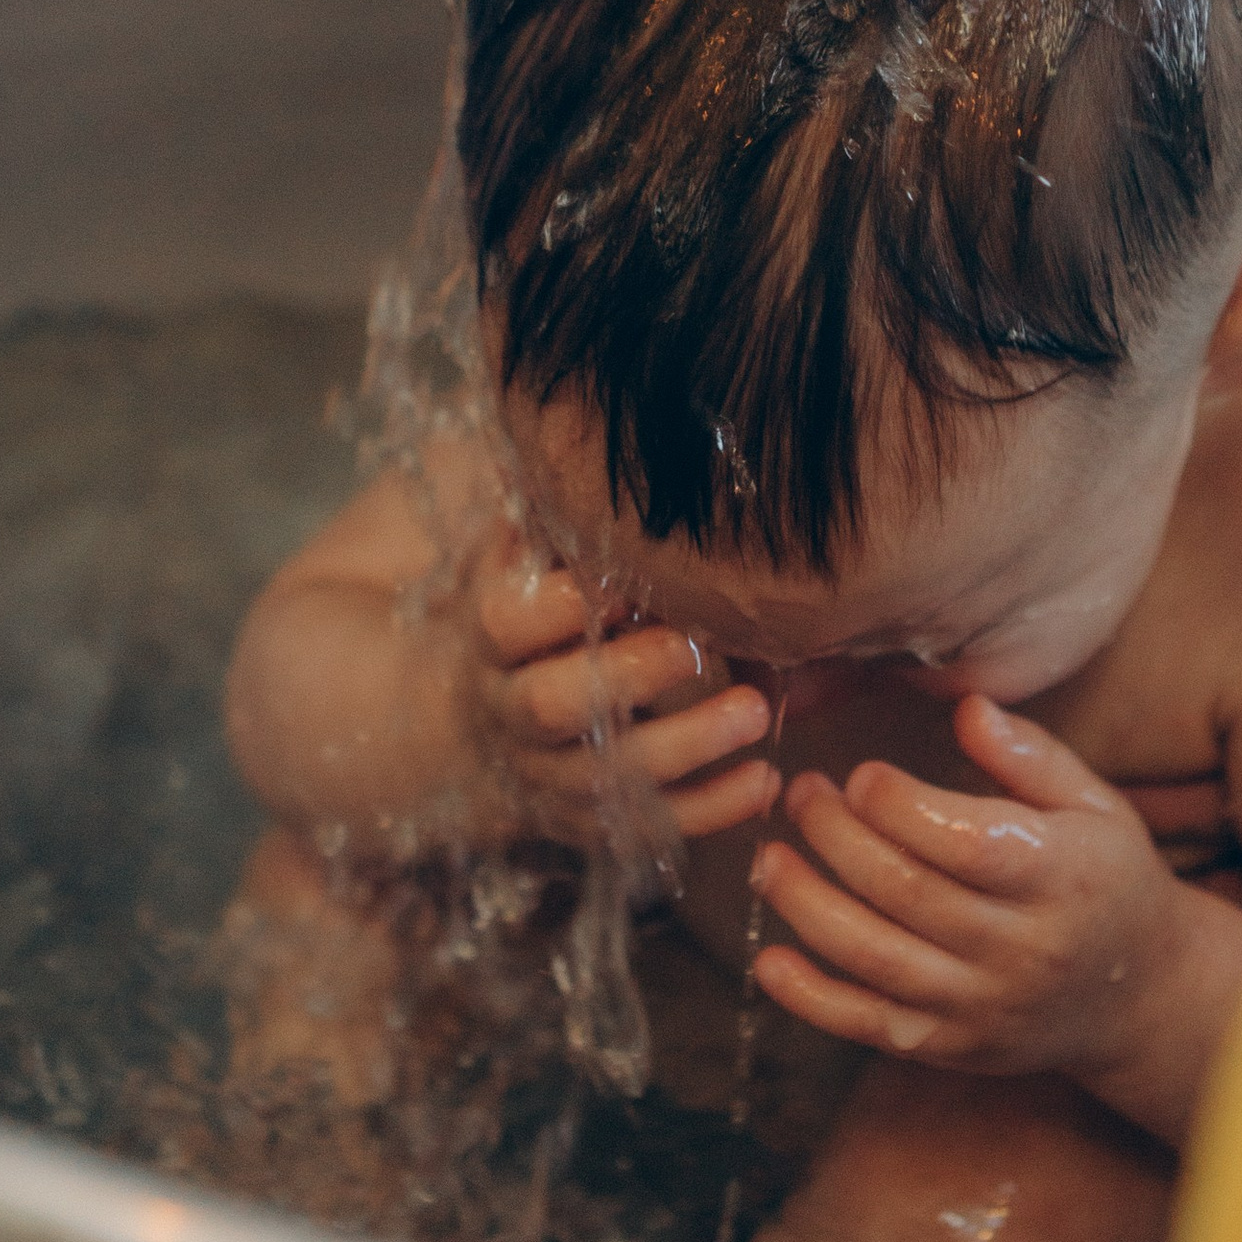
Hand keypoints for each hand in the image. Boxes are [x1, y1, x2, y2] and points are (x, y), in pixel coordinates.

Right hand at [462, 536, 779, 843]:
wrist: (475, 724)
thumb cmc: (530, 617)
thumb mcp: (521, 559)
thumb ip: (550, 513)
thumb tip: (560, 413)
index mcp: (491, 636)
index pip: (508, 622)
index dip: (562, 605)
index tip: (627, 581)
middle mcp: (511, 711)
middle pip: (552, 706)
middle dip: (627, 678)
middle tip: (696, 646)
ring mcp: (549, 776)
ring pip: (611, 778)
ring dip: (686, 747)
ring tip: (755, 712)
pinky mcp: (592, 824)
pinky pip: (652, 829)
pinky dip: (712, 810)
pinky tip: (766, 780)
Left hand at [748, 694, 1179, 1077]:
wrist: (1138, 997)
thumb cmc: (1107, 880)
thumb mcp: (1096, 806)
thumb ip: (1031, 756)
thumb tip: (968, 706)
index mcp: (1060, 877)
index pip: (965, 844)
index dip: (899, 806)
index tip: (861, 773)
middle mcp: (1020, 948)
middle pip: (906, 893)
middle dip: (837, 837)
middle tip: (802, 795)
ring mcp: (982, 1006)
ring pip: (875, 958)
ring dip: (808, 906)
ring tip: (769, 860)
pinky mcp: (951, 1046)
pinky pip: (869, 1025)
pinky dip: (810, 998)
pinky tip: (769, 960)